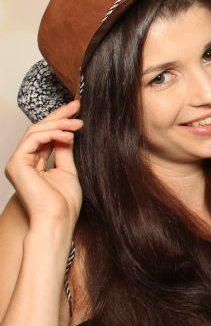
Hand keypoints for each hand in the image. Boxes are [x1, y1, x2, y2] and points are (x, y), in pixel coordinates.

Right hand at [5, 101, 82, 226]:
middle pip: (38, 129)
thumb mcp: (67, 170)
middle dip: (58, 116)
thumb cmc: (64, 203)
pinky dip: (52, 134)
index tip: (77, 110)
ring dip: (59, 124)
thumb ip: (64, 151)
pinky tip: (68, 135)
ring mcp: (17, 162)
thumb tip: (68, 133)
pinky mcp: (16, 164)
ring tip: (78, 124)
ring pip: (35, 131)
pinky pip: (32, 140)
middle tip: (77, 105)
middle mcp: (23, 161)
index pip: (45, 135)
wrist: (58, 219)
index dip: (60, 120)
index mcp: (34, 164)